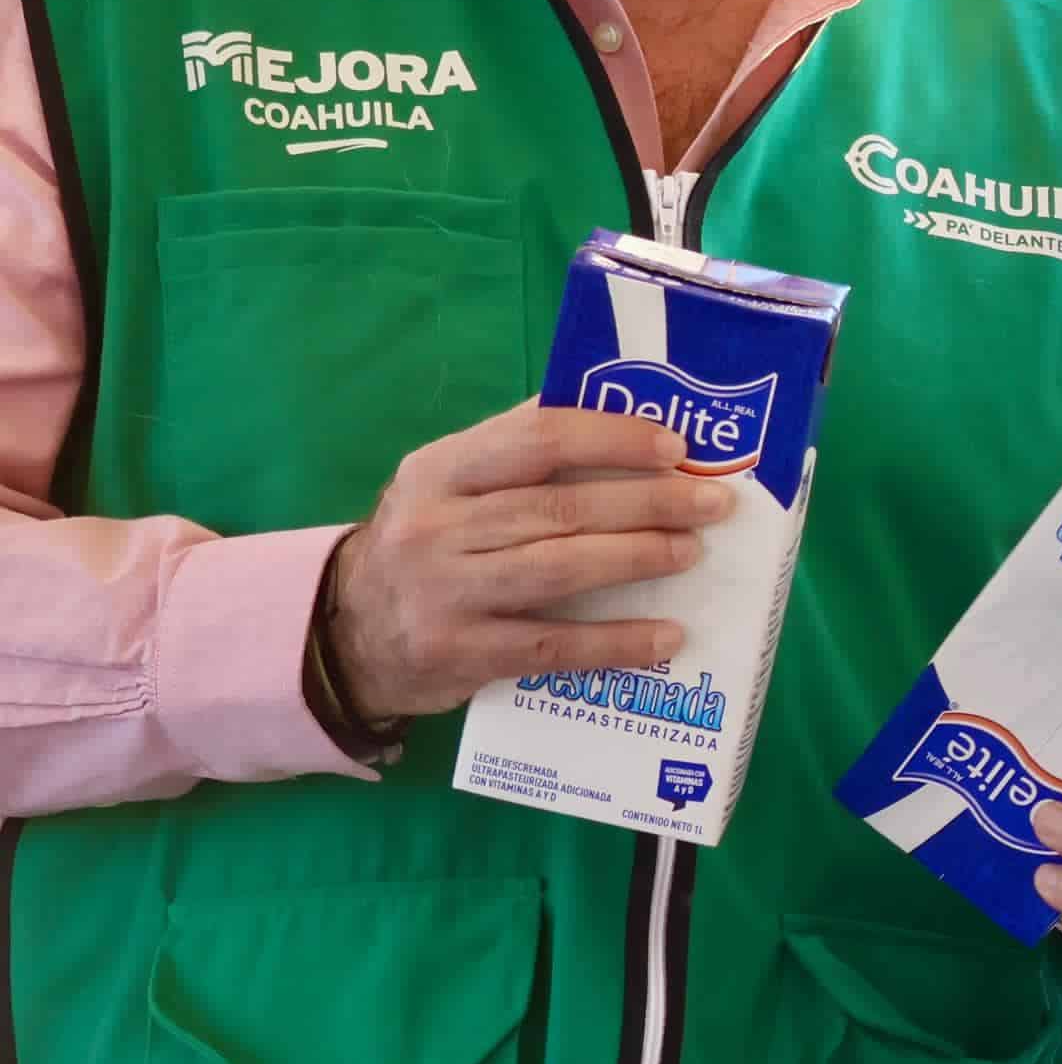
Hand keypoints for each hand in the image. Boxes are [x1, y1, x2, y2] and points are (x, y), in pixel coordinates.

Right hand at [324, 401, 737, 720]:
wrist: (346, 635)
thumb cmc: (427, 545)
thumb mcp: (447, 486)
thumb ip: (516, 454)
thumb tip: (620, 409)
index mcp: (438, 470)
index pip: (535, 438)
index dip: (611, 439)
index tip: (674, 446)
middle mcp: (435, 527)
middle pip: (559, 508)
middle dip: (648, 503)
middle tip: (712, 503)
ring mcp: (444, 593)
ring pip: (559, 569)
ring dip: (637, 558)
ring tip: (692, 552)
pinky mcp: (460, 654)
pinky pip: (553, 646)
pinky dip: (617, 641)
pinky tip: (668, 636)